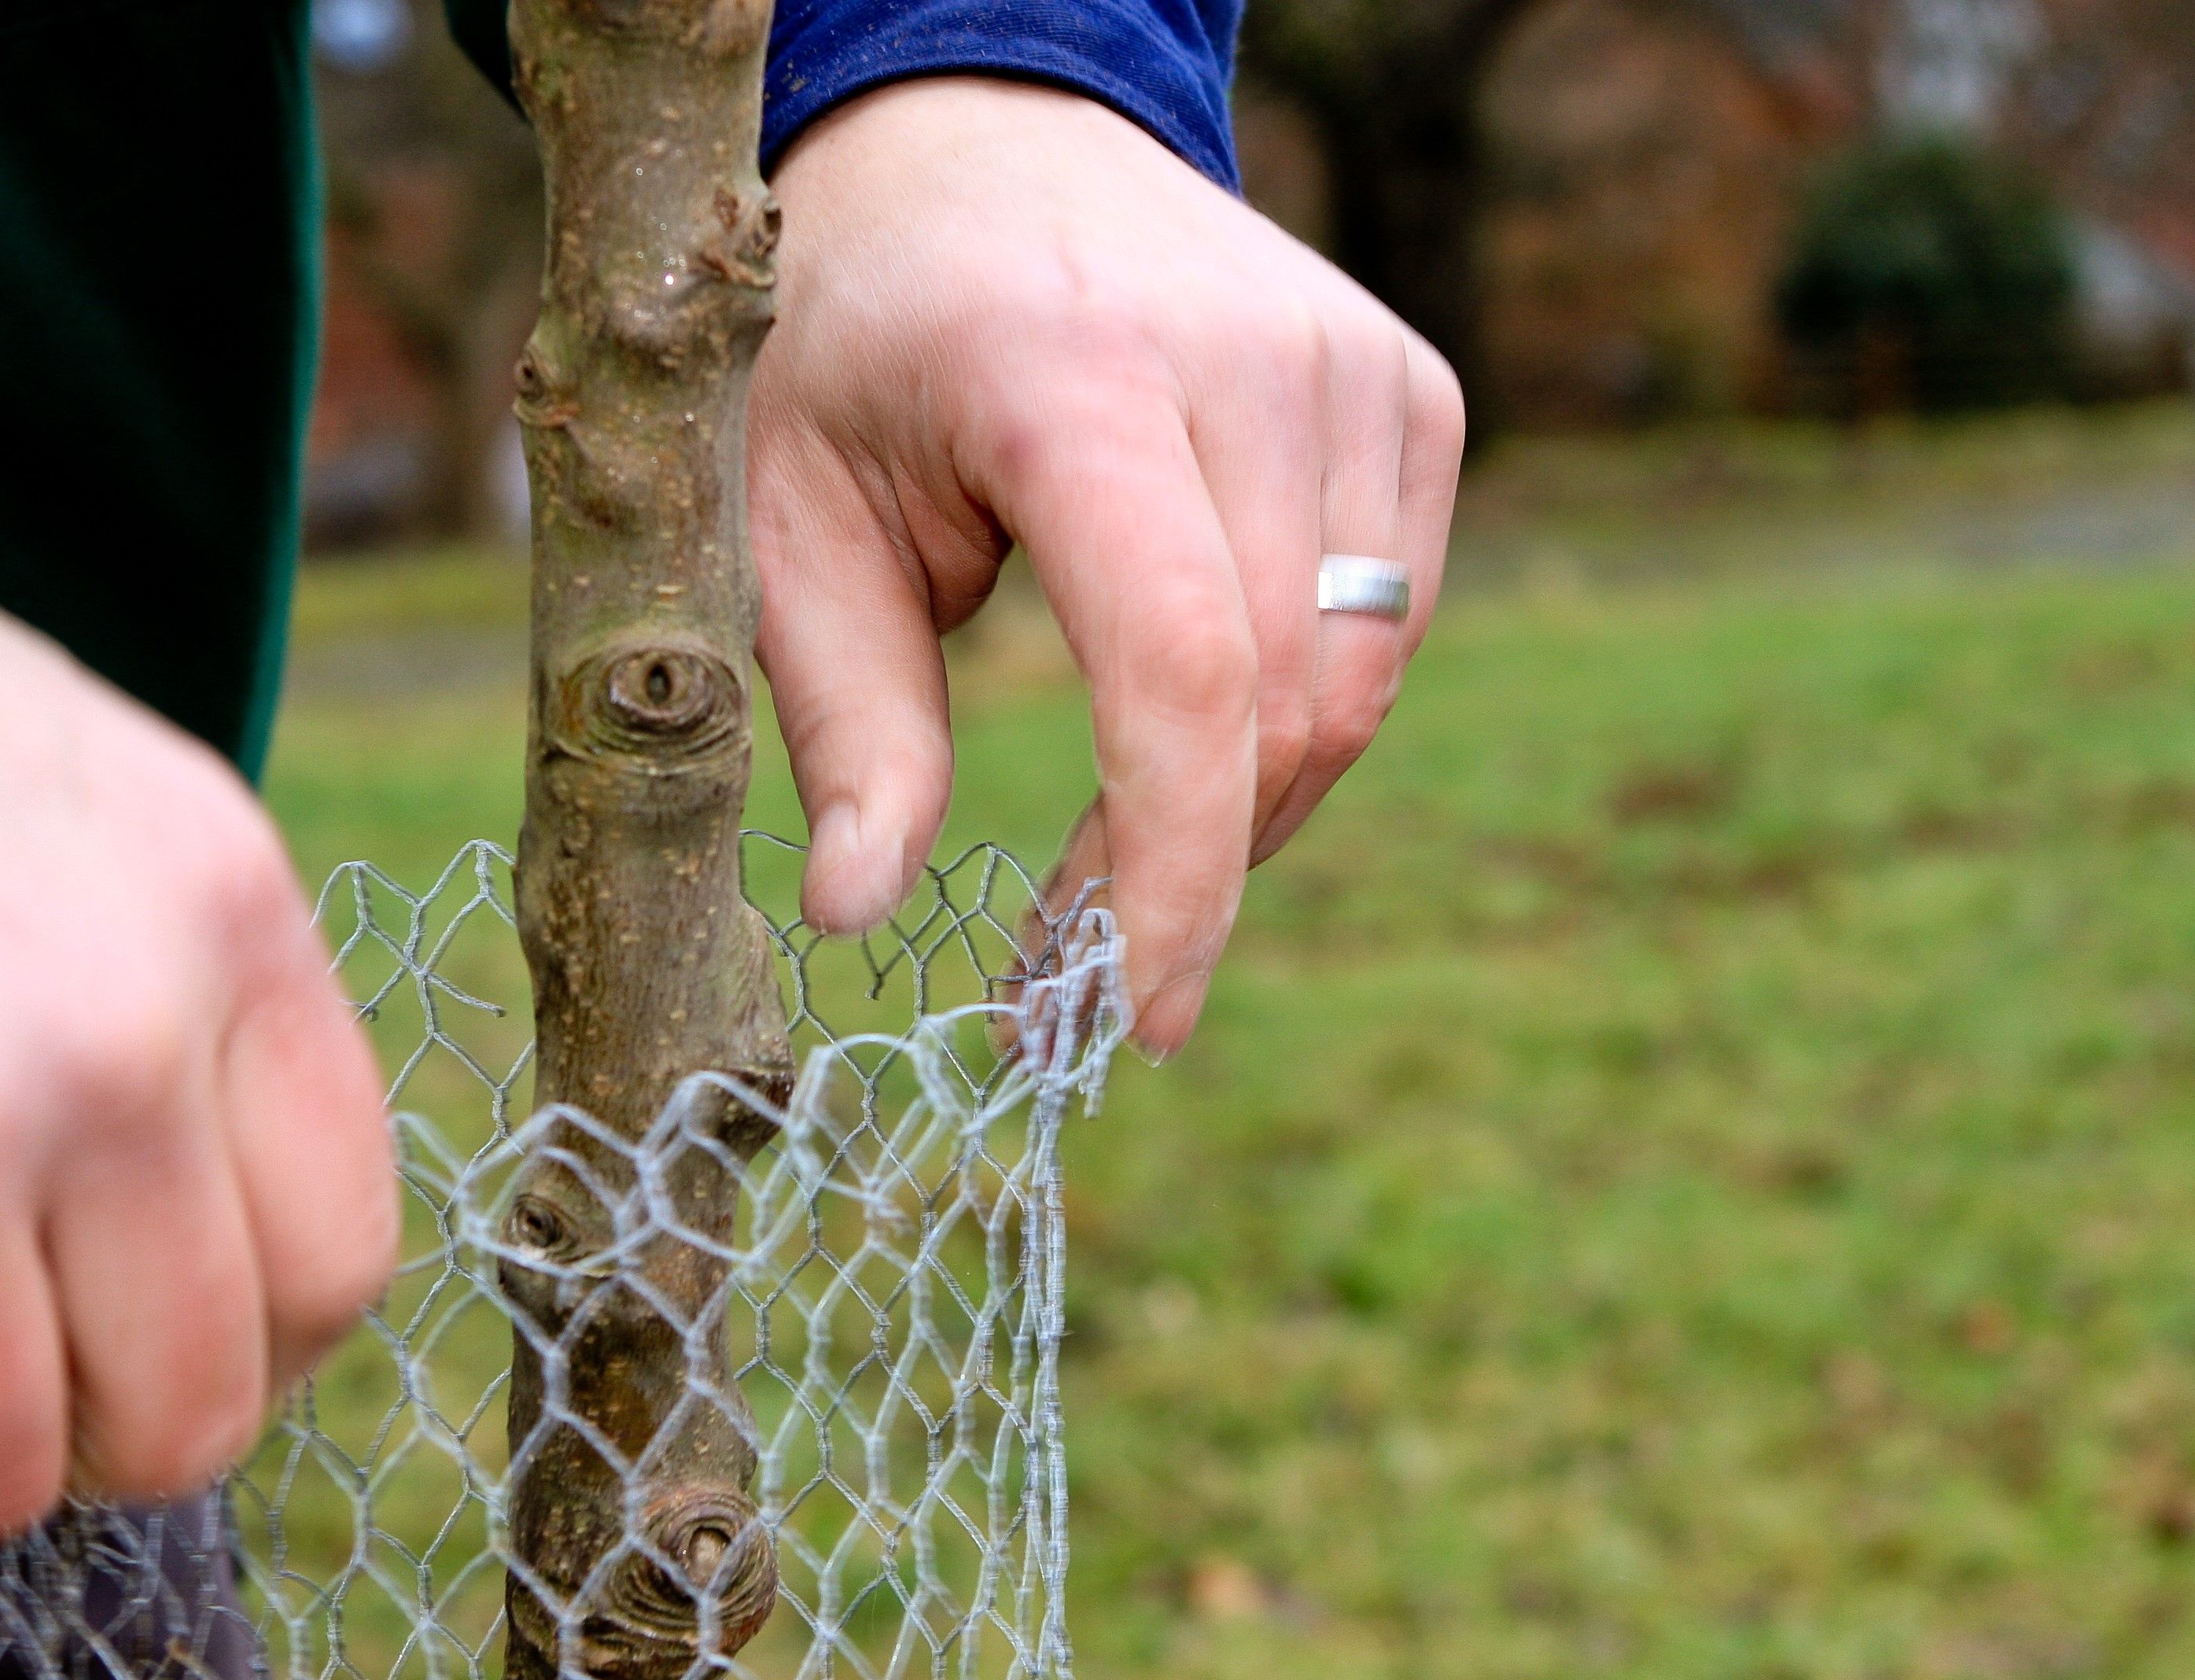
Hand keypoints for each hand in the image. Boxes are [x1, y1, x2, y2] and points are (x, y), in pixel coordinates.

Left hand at [754, 77, 1463, 1058]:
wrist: (982, 147)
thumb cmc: (856, 346)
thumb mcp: (784, 520)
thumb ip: (843, 717)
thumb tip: (859, 914)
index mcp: (1067, 375)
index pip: (1184, 665)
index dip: (1174, 869)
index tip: (1132, 1018)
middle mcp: (1245, 353)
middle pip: (1288, 701)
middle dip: (1193, 875)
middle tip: (1078, 973)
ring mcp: (1352, 362)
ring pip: (1358, 682)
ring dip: (1248, 811)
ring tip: (1119, 858)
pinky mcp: (1410, 388)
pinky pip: (1395, 624)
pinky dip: (1300, 717)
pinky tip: (1191, 724)